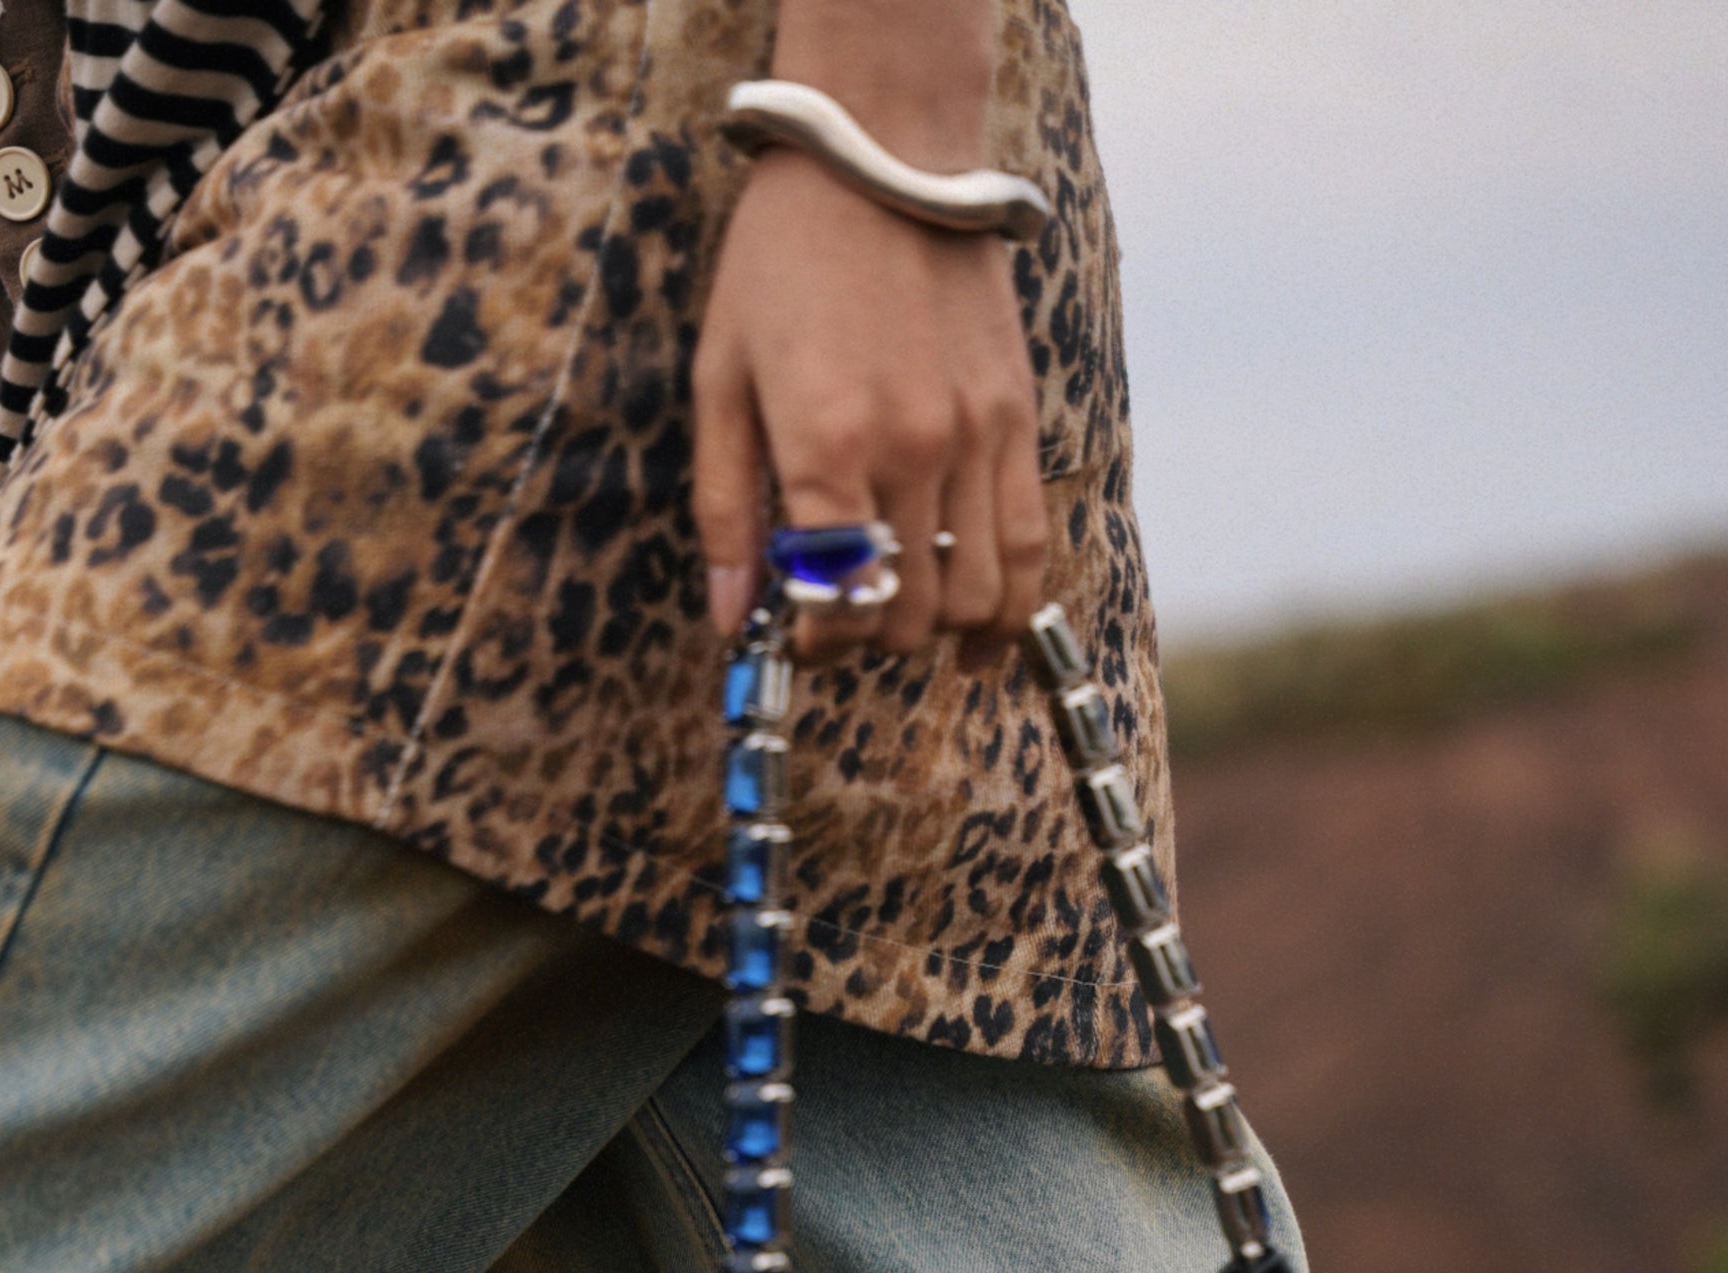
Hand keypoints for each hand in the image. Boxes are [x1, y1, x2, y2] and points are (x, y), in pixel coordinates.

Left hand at [692, 147, 1048, 669]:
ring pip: (976, 597)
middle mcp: (909, 451)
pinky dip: (1007, 611)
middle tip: (844, 619)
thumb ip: (726, 509)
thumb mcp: (720, 379)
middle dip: (869, 640)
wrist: (880, 153)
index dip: (815, 644)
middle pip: (906, 613)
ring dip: (938, 633)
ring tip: (906, 620)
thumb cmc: (782, 261)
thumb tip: (730, 620)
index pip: (834, 603)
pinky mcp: (1016, 420)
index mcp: (824, 446)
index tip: (799, 635)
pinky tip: (979, 638)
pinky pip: (1028, 546)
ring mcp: (974, 438)